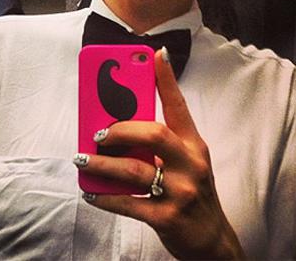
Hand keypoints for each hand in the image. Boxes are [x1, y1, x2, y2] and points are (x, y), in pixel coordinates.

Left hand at [74, 49, 244, 259]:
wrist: (213, 240)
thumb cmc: (193, 191)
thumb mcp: (186, 162)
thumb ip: (162, 143)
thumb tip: (119, 125)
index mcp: (194, 145)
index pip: (179, 106)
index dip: (167, 79)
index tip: (156, 54)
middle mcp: (190, 164)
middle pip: (153, 134)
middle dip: (120, 129)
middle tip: (98, 133)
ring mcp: (180, 192)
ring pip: (134, 170)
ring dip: (103, 164)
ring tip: (82, 159)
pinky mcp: (167, 218)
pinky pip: (128, 203)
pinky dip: (105, 197)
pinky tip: (91, 192)